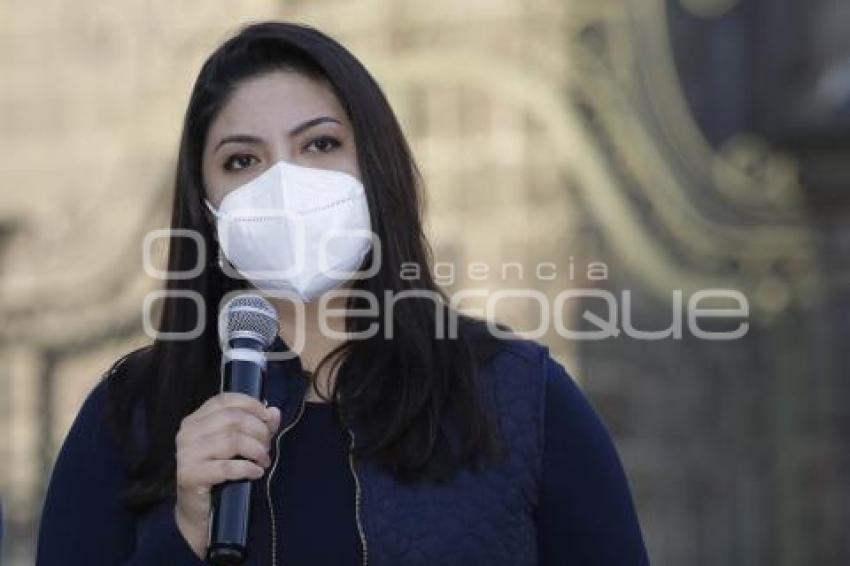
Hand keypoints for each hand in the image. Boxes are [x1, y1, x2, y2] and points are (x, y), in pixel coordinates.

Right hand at [173, 392, 280, 557]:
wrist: (199, 512)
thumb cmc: (219, 474)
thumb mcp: (239, 446)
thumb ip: (257, 426)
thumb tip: (274, 412)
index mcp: (195, 420)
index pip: (224, 400)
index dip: (250, 405)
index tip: (268, 418)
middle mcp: (187, 433)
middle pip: (232, 419)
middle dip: (257, 431)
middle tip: (267, 447)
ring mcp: (186, 454)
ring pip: (231, 441)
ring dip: (255, 450)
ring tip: (263, 460)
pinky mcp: (190, 475)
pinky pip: (226, 467)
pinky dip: (247, 468)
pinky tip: (256, 472)